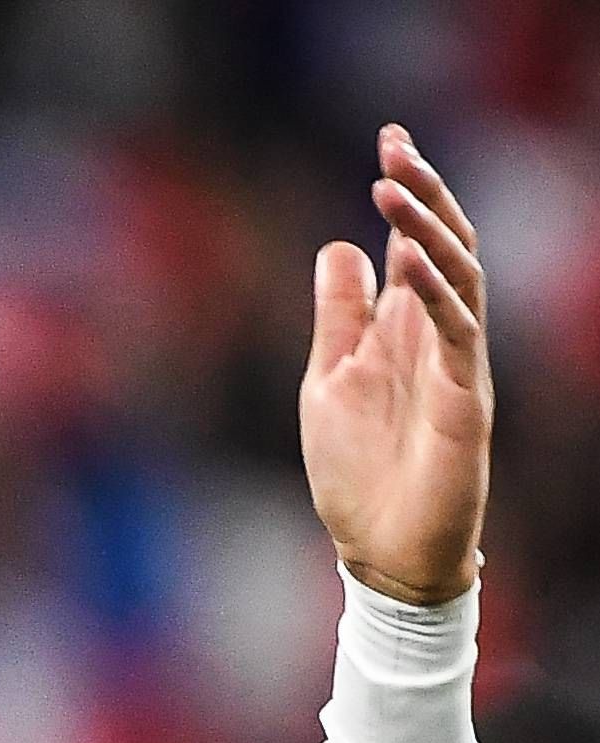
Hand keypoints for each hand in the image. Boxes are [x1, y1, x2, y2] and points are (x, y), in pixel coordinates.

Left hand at [302, 125, 490, 605]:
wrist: (380, 550)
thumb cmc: (357, 471)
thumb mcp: (328, 380)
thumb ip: (339, 317)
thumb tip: (338, 246)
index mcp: (405, 330)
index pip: (415, 244)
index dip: (407, 194)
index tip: (389, 139)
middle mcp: (439, 337)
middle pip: (445, 245)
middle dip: (423, 192)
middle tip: (394, 144)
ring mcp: (458, 365)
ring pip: (459, 276)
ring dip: (427, 228)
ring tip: (392, 186)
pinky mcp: (466, 399)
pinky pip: (459, 331)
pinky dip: (435, 290)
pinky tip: (411, 256)